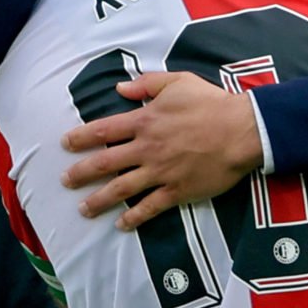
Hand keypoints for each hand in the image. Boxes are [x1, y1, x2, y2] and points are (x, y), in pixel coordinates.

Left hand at [61, 73, 262, 230]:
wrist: (242, 130)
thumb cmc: (212, 103)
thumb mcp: (178, 82)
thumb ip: (147, 83)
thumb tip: (120, 88)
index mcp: (145, 120)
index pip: (104, 130)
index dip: (81, 137)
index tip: (65, 144)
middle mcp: (147, 148)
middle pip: (104, 163)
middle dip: (81, 173)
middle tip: (65, 180)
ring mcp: (160, 172)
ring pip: (121, 189)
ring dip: (99, 200)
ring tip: (84, 209)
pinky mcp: (177, 190)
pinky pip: (150, 207)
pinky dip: (134, 218)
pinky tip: (122, 225)